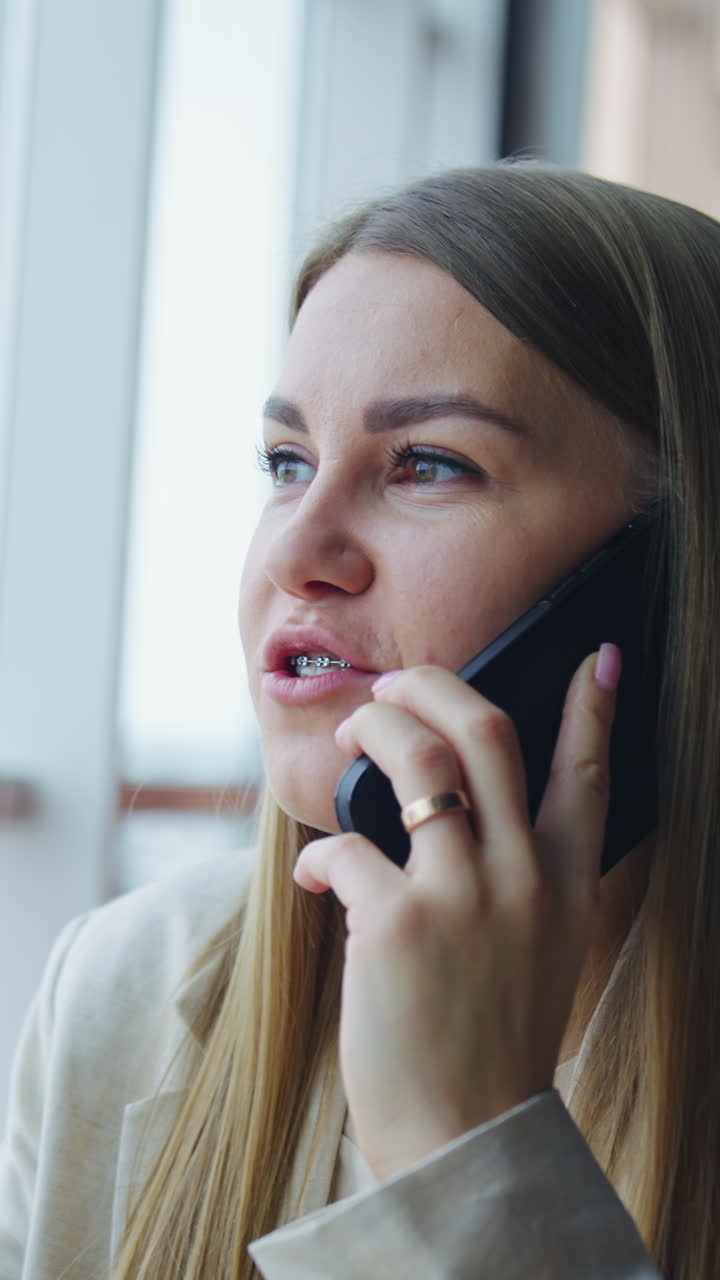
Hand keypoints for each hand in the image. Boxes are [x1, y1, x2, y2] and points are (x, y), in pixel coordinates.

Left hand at [294, 650, 618, 1179]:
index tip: (594, 658)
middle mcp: (524, 878)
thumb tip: (469, 810)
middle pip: (486, 734)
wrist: (463, 1134)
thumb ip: (526, 878)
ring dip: (375, 729)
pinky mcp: (395, 925)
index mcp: (566, 884)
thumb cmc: (489, 1037)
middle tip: (397, 683)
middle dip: (434, 685)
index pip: (588, 773)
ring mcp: (463, 897)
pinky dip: (320, 852)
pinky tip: (316, 874)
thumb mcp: (542, 950)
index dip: (591, 708)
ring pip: (418, 760)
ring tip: (354, 733)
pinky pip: (346, 847)